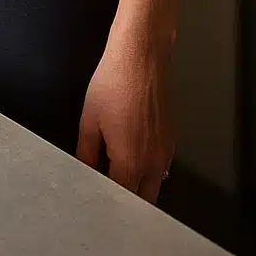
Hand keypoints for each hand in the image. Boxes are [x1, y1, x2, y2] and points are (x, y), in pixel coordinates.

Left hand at [75, 34, 175, 203]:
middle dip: (126, 197)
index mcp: (131, 162)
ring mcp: (166, 152)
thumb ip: (86, 153)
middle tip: (107, 183)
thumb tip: (84, 169)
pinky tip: (131, 149)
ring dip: (139, 183)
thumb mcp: (89, 119)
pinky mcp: (171, 139)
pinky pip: (162, 166)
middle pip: (143, 199)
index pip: (121, 198)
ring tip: (116, 165)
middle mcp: (153, 162)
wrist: (141, 56)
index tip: (97, 193)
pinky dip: (149, 167)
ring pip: (154, 183)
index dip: (107, 198)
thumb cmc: (116, 81)